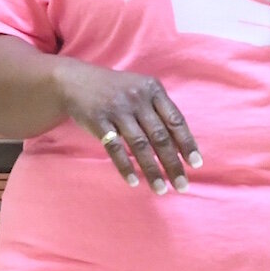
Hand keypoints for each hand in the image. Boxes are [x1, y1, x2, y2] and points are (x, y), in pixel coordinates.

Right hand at [60, 64, 200, 194]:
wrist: (74, 81)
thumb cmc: (115, 89)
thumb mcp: (140, 90)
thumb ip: (159, 111)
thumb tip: (180, 146)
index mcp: (152, 89)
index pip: (175, 120)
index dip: (187, 144)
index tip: (195, 165)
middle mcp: (137, 98)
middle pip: (160, 136)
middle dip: (173, 164)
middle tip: (182, 186)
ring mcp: (116, 109)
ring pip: (140, 145)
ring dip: (152, 170)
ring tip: (161, 189)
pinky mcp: (98, 120)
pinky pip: (115, 148)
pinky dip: (125, 166)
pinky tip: (134, 181)